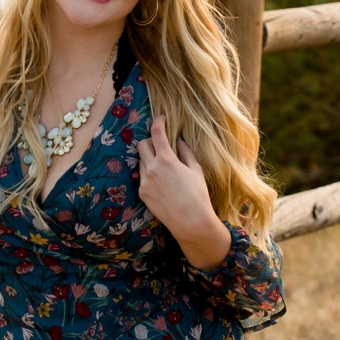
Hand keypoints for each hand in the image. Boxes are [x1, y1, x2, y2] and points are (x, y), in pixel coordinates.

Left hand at [135, 128, 232, 269]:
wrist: (190, 221)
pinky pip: (142, 176)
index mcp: (166, 159)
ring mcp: (144, 181)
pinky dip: (149, 173)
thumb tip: (179, 139)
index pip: (156, 133)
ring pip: (141, 161)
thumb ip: (185, 152)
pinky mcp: (142, 193)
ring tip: (163, 166)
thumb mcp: (195, 170)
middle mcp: (152, 168)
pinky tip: (161, 181)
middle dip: (150, 140)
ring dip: (149, 158)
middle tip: (160, 144)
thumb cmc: (197, 195)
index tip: (161, 118)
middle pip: (142, 145)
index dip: (158, 122)